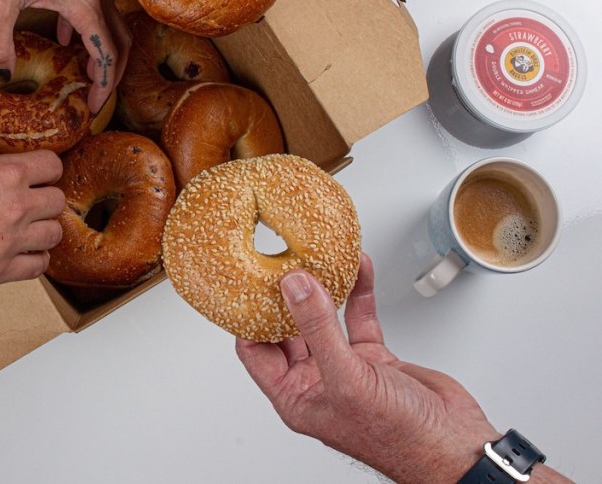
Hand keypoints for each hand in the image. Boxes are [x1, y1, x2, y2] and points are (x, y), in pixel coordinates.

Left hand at [0, 0, 128, 113]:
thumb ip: (0, 43)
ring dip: (103, 53)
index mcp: (83, 4)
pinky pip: (93, 9)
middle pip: (119, 44)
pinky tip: (66, 39)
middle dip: (112, 75)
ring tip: (86, 75)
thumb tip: (3, 71)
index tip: (92, 108)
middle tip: (95, 99)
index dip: (103, 87)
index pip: (106, 56)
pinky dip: (87, 30)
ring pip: (110, 26)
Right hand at [0, 149, 64, 290]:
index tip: (41, 173)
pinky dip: (34, 259)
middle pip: (58, 201)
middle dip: (46, 197)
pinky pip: (37, 268)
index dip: (46, 168)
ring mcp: (9, 243)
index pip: (52, 166)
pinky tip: (23, 253)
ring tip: (29, 228)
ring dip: (44, 229)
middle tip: (32, 200)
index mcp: (4, 174)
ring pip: (54, 235)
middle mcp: (14, 208)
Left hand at [236, 254, 497, 482]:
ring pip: (324, 318)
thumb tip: (295, 288)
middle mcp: (316, 381)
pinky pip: (357, 317)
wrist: (454, 446)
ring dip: (323, 289)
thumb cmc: (400, 437)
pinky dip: (358, 292)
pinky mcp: (373, 357)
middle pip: (286, 329)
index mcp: (295, 397)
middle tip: (282, 262)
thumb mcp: (348, 379)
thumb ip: (319, 330)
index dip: (251, 317)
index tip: (251, 283)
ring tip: (317, 259)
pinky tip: (358, 268)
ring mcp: (345, 367)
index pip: (256, 350)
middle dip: (284, 297)